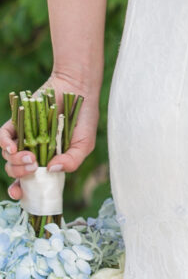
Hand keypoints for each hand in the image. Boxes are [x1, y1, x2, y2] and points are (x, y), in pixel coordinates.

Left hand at [1, 76, 97, 200]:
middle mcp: (32, 151)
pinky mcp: (18, 122)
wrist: (79, 89)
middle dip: (19, 174)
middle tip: (33, 167)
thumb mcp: (84, 144)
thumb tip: (51, 169)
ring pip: (8, 157)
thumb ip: (72, 161)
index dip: (20, 190)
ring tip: (29, 156)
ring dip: (15, 161)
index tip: (19, 193)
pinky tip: (13, 148)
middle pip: (15, 171)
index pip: (27, 181)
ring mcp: (24, 136)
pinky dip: (4, 144)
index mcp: (45, 161)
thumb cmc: (84, 118)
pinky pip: (3, 136)